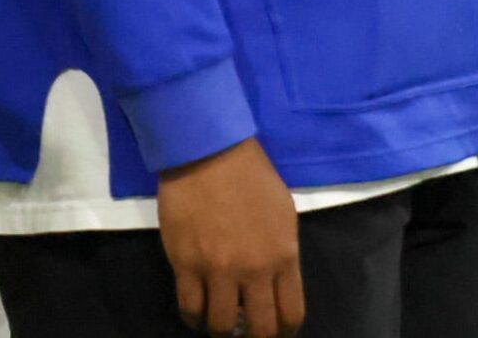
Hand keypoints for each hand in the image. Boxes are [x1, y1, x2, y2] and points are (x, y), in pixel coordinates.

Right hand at [158, 138, 303, 335]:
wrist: (210, 157)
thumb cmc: (252, 178)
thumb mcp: (283, 214)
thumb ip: (281, 253)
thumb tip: (276, 282)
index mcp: (284, 255)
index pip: (291, 312)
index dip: (285, 331)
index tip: (278, 332)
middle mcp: (254, 270)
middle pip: (260, 329)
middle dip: (257, 337)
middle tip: (249, 332)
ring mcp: (218, 271)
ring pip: (221, 326)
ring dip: (223, 329)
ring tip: (222, 322)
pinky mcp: (186, 267)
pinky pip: (189, 309)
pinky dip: (194, 317)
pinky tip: (197, 313)